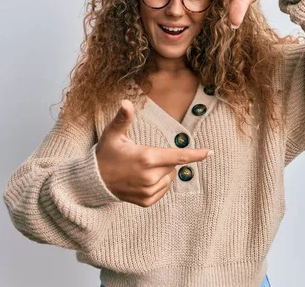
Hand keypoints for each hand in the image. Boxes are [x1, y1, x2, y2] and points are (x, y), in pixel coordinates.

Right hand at [96, 99, 211, 206]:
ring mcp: (148, 191)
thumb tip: (126, 102)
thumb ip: (123, 118)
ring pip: (169, 178)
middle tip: (144, 156)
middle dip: (164, 159)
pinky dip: (158, 184)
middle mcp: (150, 177)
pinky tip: (142, 179)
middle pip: (172, 165)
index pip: (178, 156)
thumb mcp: (113, 134)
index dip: (196, 154)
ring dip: (162, 172)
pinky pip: (162, 190)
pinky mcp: (146, 201)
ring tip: (141, 169)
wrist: (94, 181)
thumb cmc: (106, 153)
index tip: (210, 152)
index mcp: (146, 158)